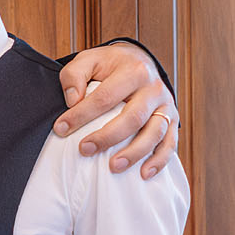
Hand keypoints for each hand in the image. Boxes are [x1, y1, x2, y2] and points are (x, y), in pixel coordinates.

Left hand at [54, 44, 179, 177]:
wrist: (140, 62)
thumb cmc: (111, 66)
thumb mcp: (89, 60)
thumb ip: (74, 75)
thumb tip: (73, 101)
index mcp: (134, 71)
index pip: (106, 97)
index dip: (82, 114)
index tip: (61, 128)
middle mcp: (154, 88)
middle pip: (133, 118)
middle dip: (108, 137)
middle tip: (85, 150)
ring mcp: (166, 106)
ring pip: (155, 133)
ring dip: (134, 153)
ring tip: (113, 167)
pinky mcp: (173, 121)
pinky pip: (170, 143)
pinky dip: (159, 161)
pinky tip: (143, 174)